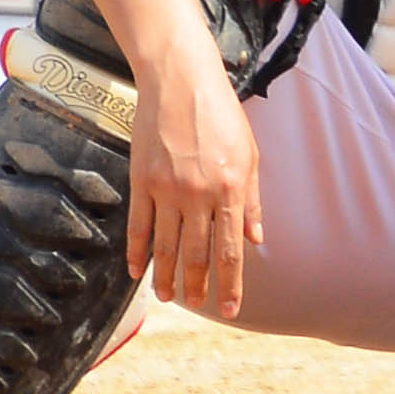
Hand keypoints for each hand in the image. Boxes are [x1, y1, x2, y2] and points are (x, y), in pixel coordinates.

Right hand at [124, 40, 261, 320]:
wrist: (181, 83)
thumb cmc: (222, 117)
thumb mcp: (250, 154)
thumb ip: (252, 200)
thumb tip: (256, 238)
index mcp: (231, 189)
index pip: (231, 249)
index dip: (230, 283)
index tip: (231, 310)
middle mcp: (199, 195)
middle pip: (195, 254)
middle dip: (197, 286)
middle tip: (197, 306)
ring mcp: (167, 190)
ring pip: (165, 247)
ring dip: (166, 277)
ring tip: (169, 298)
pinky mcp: (141, 182)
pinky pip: (139, 227)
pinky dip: (138, 254)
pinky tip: (139, 273)